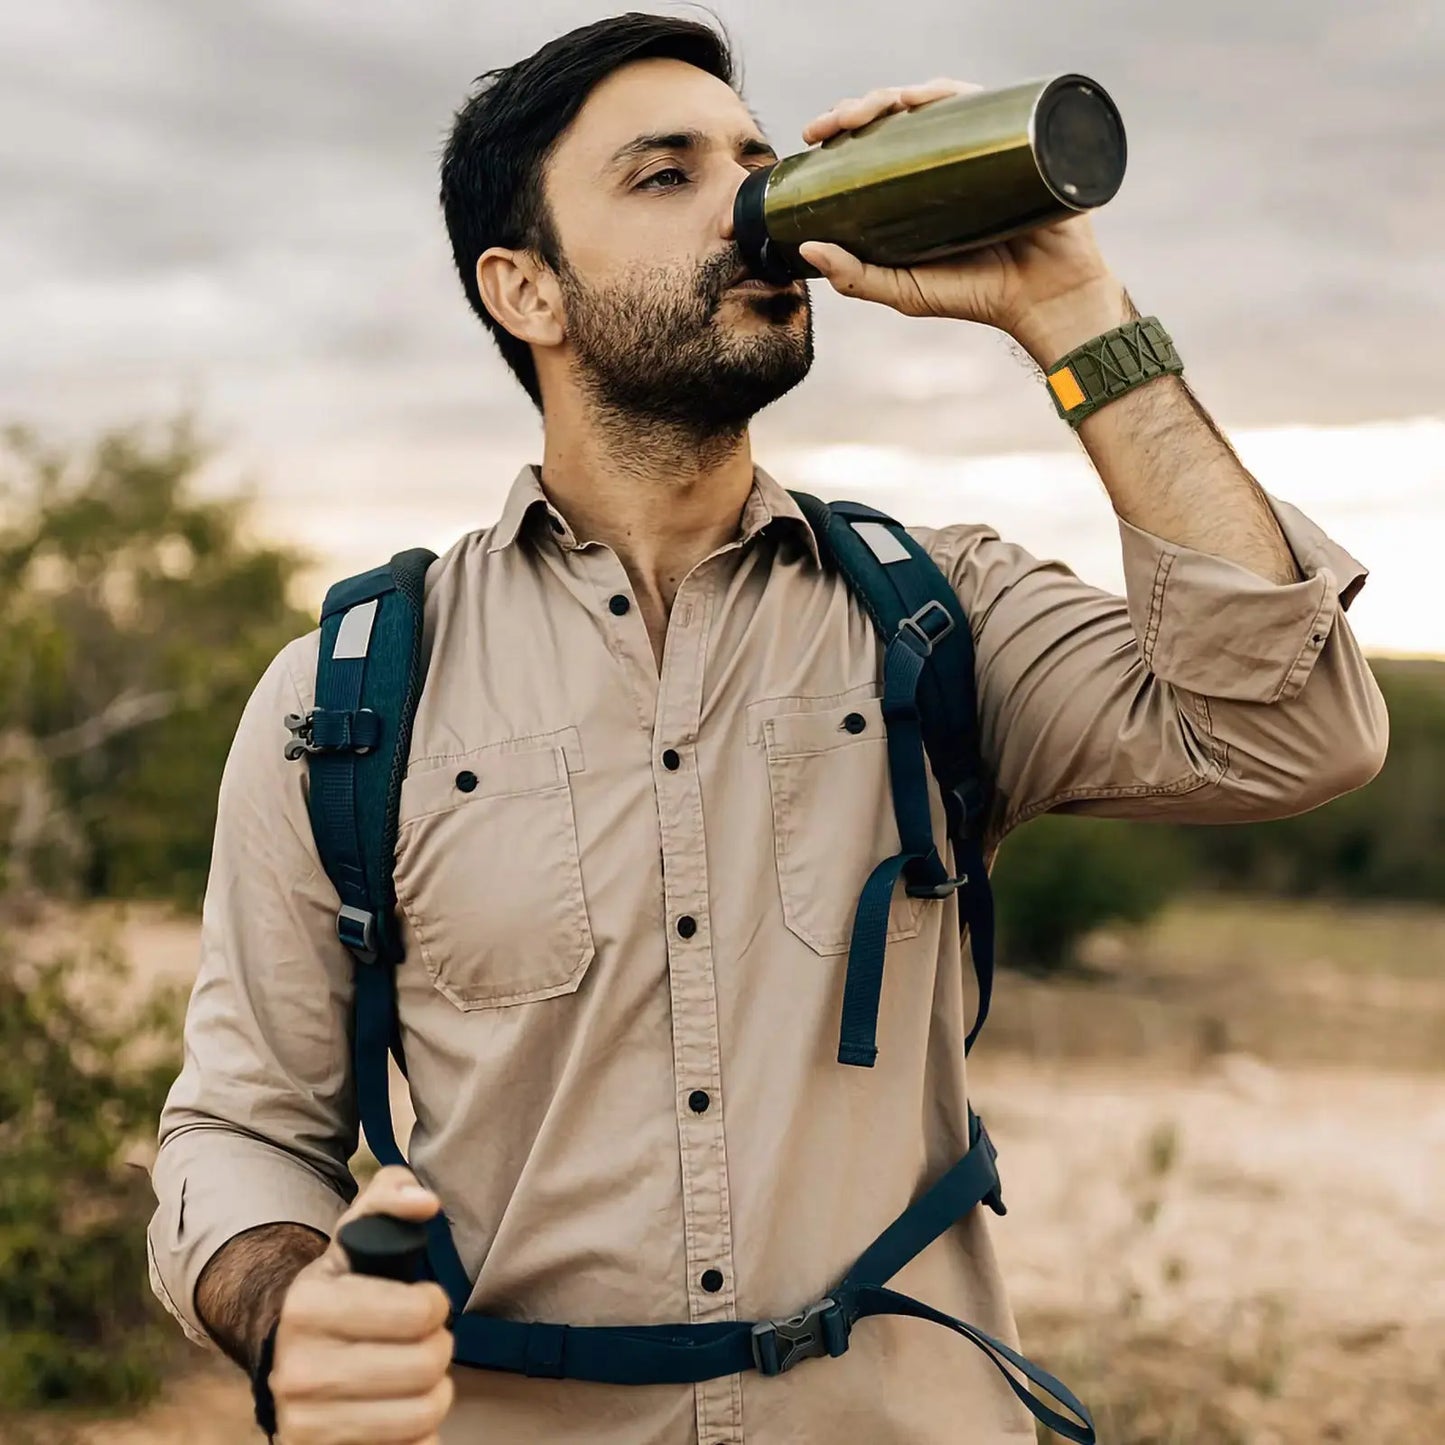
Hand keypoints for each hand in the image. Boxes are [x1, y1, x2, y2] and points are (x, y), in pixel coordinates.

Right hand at [271, 1167, 453, 1444]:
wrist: (286, 1353)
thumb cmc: (341, 1287)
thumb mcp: (356, 1232)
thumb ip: (392, 1196)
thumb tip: (427, 1203)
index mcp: (308, 1306)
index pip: (415, 1311)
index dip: (435, 1303)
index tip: (427, 1301)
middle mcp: (298, 1370)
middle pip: (424, 1366)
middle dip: (439, 1348)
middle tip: (429, 1340)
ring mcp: (305, 1423)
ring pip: (420, 1416)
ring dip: (435, 1394)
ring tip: (420, 1376)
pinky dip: (418, 1436)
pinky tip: (402, 1411)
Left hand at [796, 79, 1125, 352]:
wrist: (1047, 299)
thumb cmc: (977, 295)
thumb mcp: (905, 291)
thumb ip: (855, 277)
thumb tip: (807, 246)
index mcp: (917, 185)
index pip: (874, 143)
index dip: (841, 130)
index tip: (813, 135)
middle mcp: (948, 159)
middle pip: (898, 115)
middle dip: (860, 107)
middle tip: (832, 124)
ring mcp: (982, 146)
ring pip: (934, 100)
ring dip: (897, 93)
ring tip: (870, 109)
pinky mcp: (1017, 139)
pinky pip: (982, 102)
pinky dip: (950, 93)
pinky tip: (923, 98)